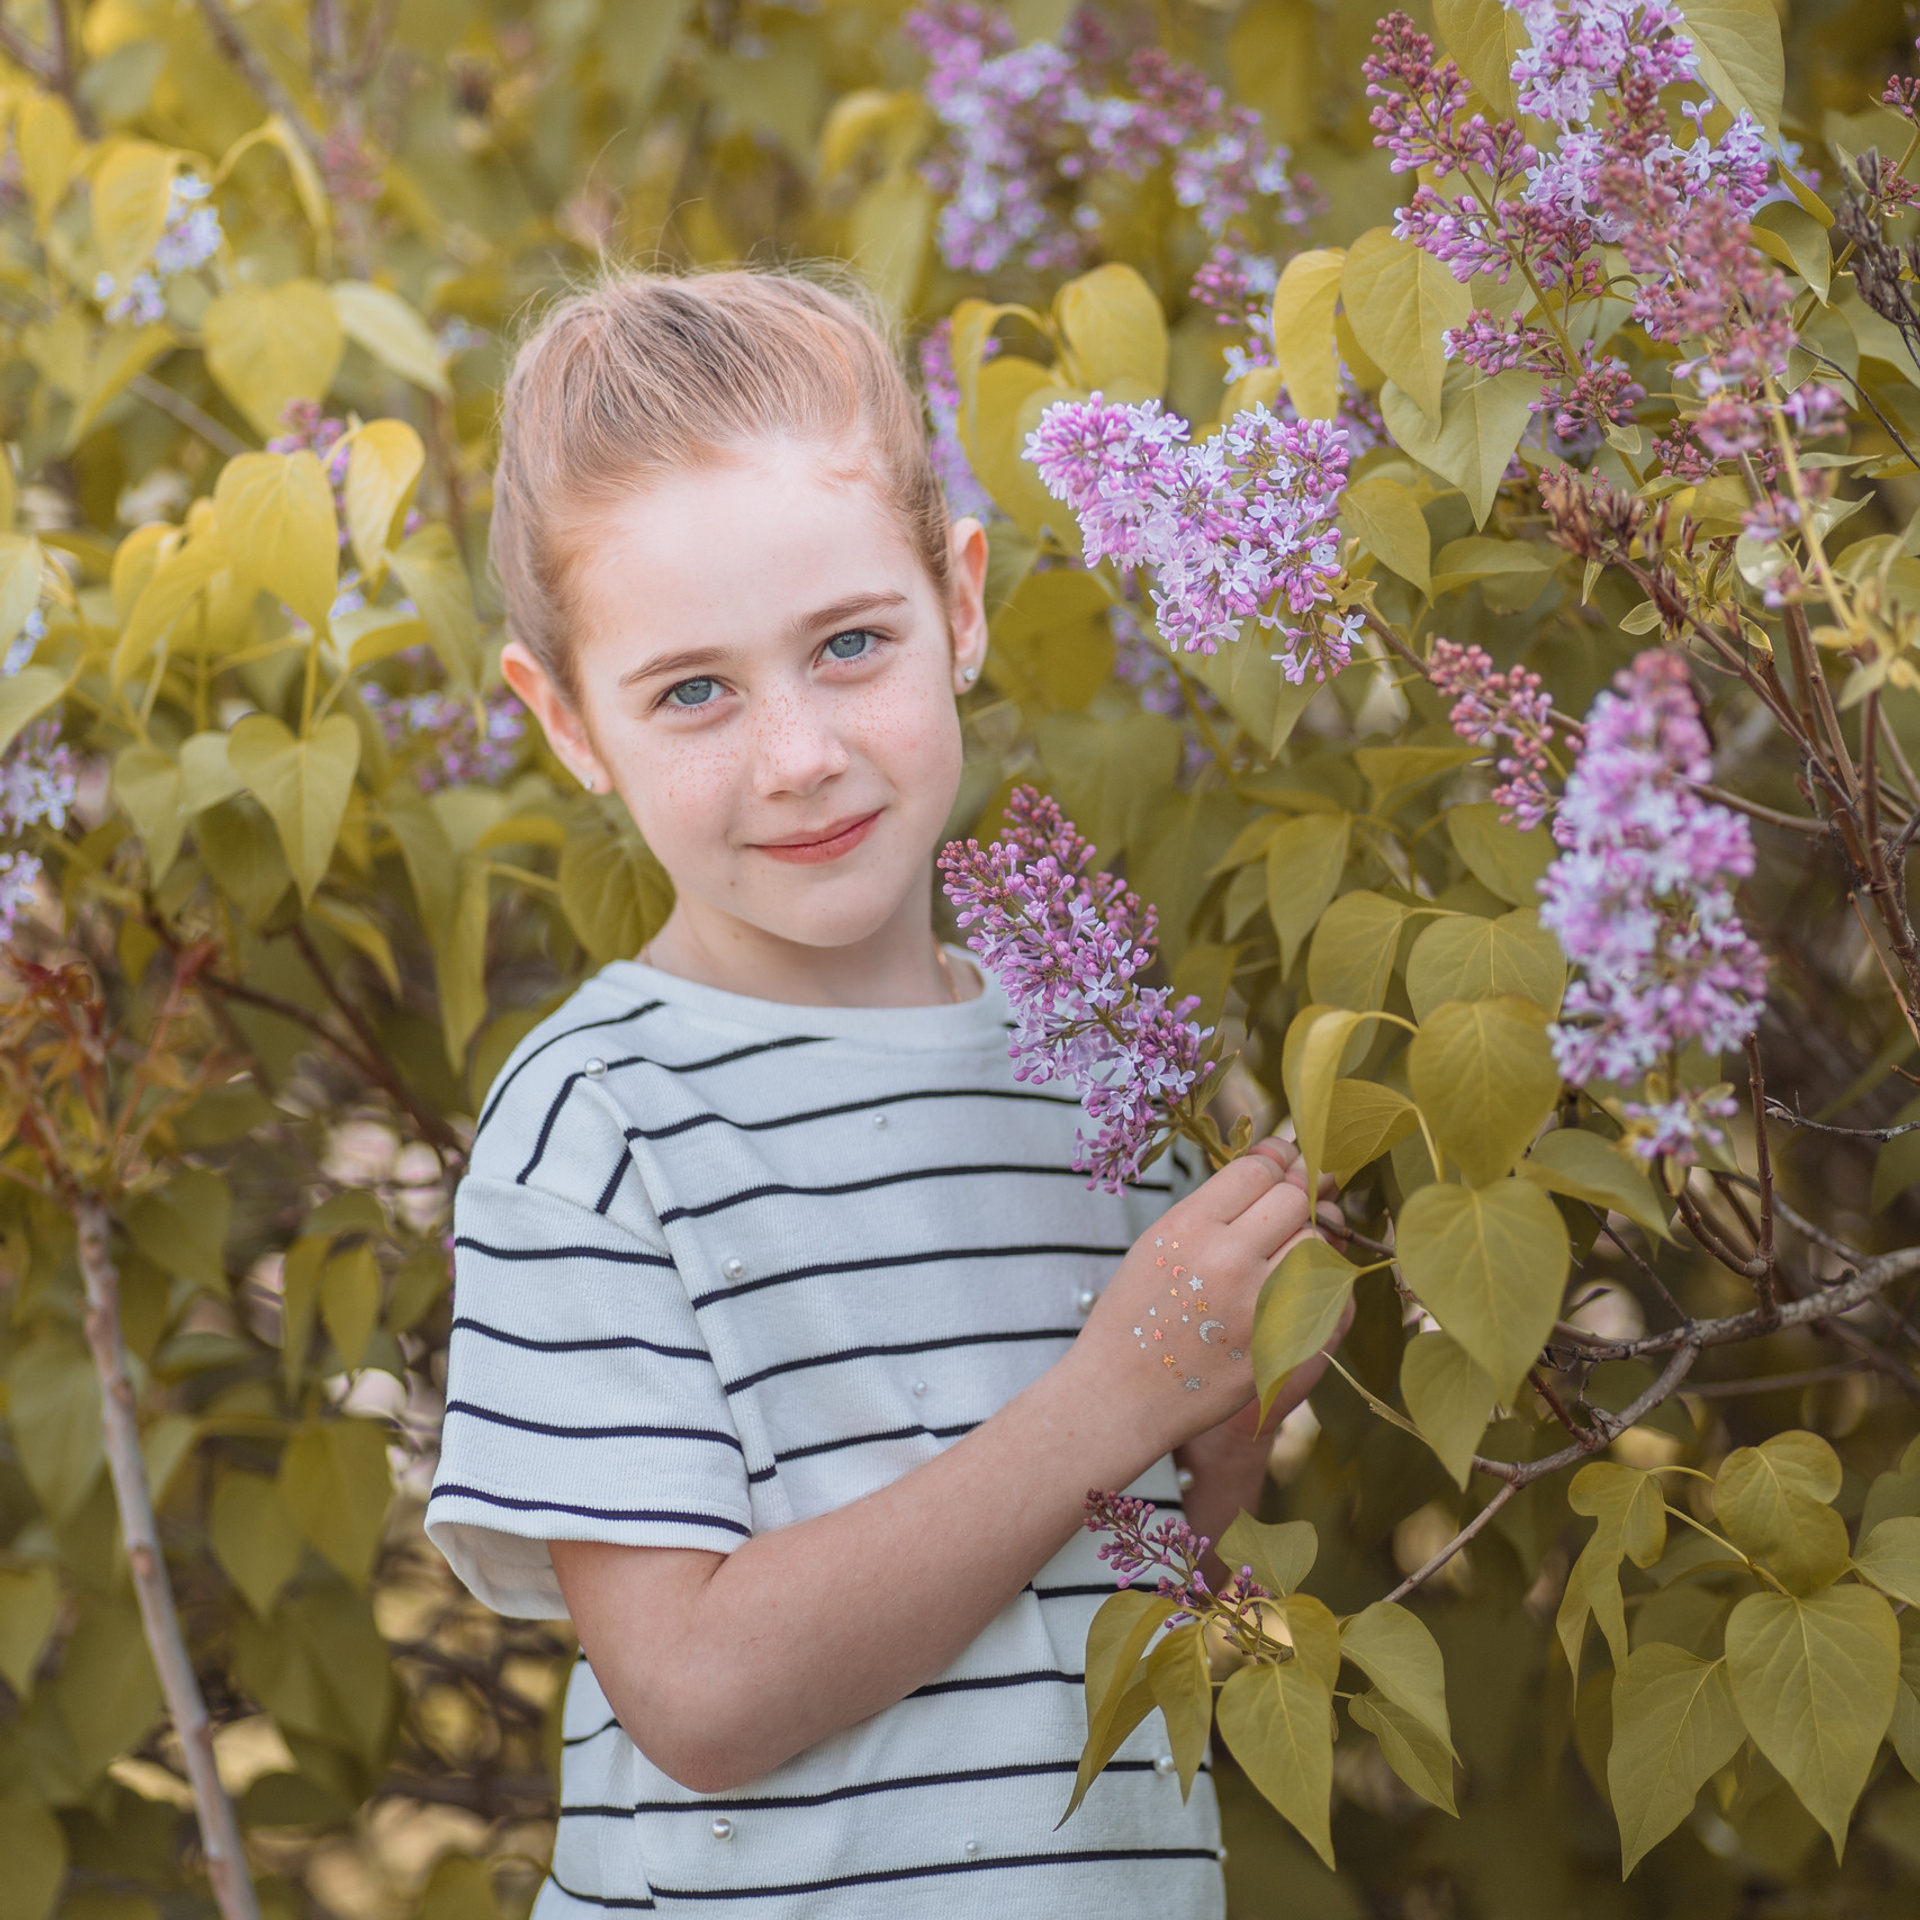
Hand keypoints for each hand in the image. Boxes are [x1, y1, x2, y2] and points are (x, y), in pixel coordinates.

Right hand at [1071, 1135, 1320, 1456]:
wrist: (1121, 1394)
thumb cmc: (1137, 1316)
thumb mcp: (1158, 1245)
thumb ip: (1213, 1209)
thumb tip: (1273, 1170)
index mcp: (1188, 1227)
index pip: (1257, 1170)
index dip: (1278, 1158)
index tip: (1286, 1158)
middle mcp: (1226, 1259)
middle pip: (1293, 1199)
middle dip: (1301, 1192)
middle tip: (1305, 1191)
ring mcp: (1258, 1304)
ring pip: (1316, 1244)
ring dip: (1310, 1240)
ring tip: (1290, 1247)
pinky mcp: (1280, 1343)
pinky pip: (1324, 1295)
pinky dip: (1318, 1284)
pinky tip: (1298, 1284)